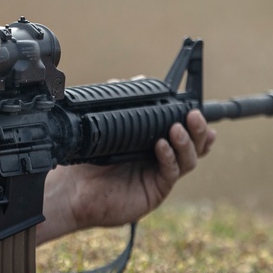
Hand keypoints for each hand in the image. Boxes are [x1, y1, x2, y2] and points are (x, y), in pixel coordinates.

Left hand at [38, 109, 215, 243]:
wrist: (74, 191)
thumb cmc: (88, 162)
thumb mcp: (104, 130)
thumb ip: (120, 105)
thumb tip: (131, 80)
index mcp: (153, 145)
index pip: (183, 133)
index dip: (195, 125)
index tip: (197, 110)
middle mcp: (161, 160)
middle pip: (194, 146)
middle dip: (198, 130)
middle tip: (194, 115)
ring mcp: (159, 176)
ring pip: (188, 159)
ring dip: (187, 142)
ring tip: (178, 128)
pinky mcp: (155, 191)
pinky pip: (170, 172)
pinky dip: (169, 157)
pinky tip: (161, 146)